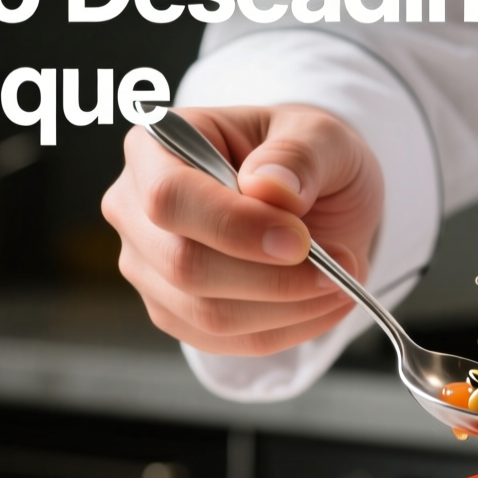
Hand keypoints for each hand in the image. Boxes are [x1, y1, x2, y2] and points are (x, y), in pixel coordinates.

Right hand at [102, 104, 381, 354]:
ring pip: (207, 314)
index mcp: (157, 146)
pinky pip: (227, 341)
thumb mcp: (321, 136)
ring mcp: (149, 267)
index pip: (170, 198)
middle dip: (271, 278)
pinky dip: (287, 329)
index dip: (233, 227)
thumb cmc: (304, 156)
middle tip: (337, 268)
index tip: (300, 241)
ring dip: (288, 308)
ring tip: (340, 282)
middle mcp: (136, 209)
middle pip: (184, 265)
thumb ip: (299, 155)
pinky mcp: (175, 312)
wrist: (312, 195)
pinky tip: (322, 303)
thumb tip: (270, 188)